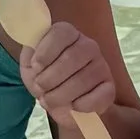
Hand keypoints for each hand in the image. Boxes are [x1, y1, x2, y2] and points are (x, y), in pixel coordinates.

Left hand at [15, 17, 115, 131]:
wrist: (62, 102)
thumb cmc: (45, 78)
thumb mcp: (30, 65)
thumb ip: (30, 56)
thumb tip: (37, 61)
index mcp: (68, 35)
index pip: (61, 33)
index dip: (46, 51)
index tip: (36, 67)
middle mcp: (89, 46)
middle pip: (72, 57)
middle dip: (50, 78)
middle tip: (40, 88)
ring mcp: (101, 66)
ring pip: (83, 79)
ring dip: (60, 95)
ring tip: (49, 100)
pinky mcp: (109, 88)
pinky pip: (99, 96)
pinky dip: (82, 105)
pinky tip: (72, 106)